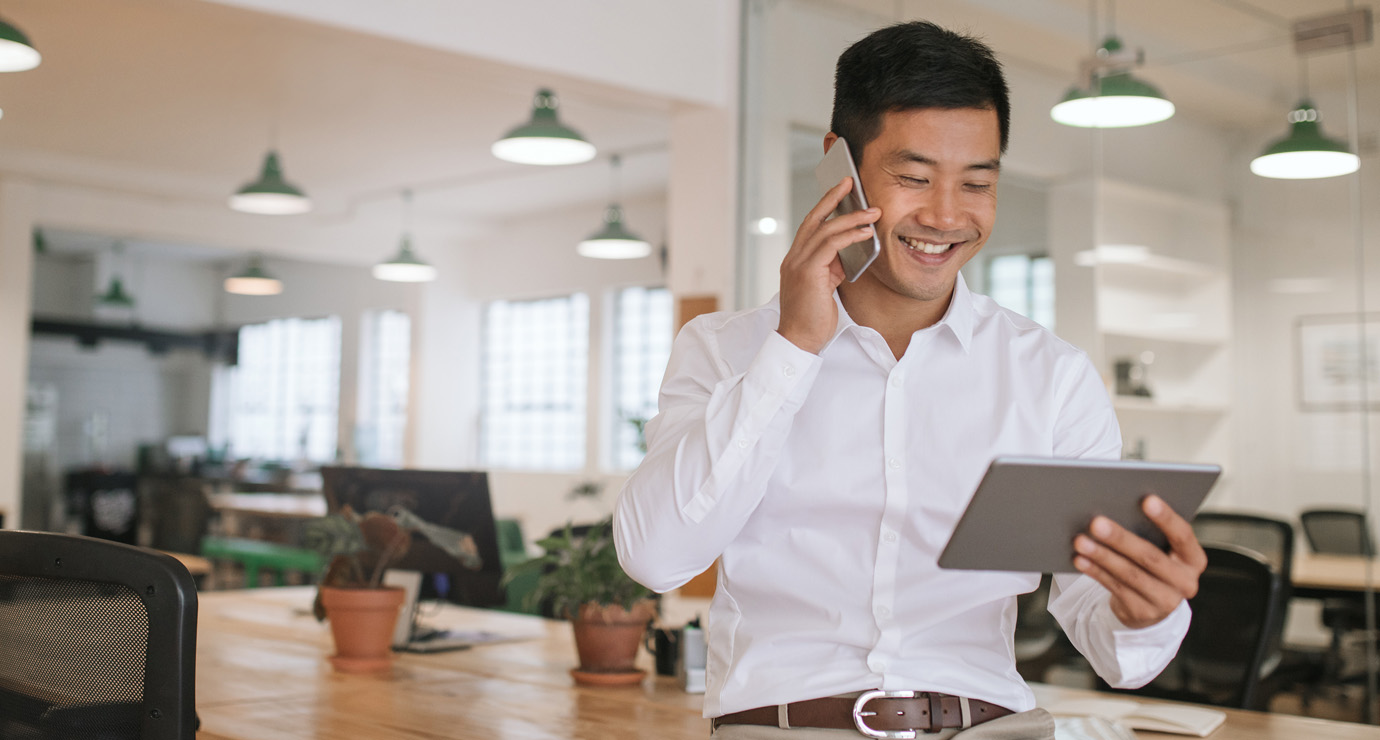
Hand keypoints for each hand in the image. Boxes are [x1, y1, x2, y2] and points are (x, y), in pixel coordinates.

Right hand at [777, 177, 879, 353]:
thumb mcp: (825, 286)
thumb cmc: (813, 318)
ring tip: (872, 212)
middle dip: (832, 197)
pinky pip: (830, 246)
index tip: (841, 191)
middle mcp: (794, 258)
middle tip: (850, 181)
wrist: (799, 340)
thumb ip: (832, 266)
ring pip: (825, 230)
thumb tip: (849, 250)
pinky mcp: (807, 273)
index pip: (811, 225)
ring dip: (851, 218)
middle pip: (814, 218)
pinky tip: (865, 233)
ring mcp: (798, 264)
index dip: (826, 206)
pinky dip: (849, 236)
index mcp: (796, 260)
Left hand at [1072, 495, 1206, 628]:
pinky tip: (1080, 559)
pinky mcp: (1141, 612)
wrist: (1151, 604)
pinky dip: (1095, 571)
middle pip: (1151, 557)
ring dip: (1102, 556)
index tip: (1147, 500)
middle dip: (1121, 539)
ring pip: (1129, 574)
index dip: (1166, 518)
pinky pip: (1115, 587)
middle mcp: (1184, 582)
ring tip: (1080, 541)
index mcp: (1193, 559)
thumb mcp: (1164, 550)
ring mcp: (1164, 601)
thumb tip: (1117, 506)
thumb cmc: (1154, 563)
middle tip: (1097, 523)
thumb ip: (1151, 532)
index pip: (1183, 536)